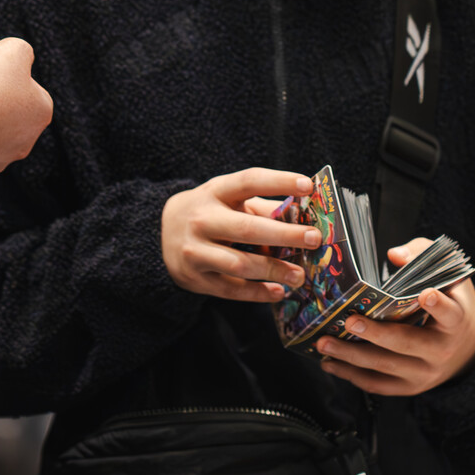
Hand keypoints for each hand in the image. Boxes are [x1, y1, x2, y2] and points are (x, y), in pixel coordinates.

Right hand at [161, 168, 323, 302]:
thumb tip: (303, 218)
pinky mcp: (194, 278)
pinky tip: (278, 292)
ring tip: (299, 275)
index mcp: (214, 192)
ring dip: (273, 270)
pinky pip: (231, 290)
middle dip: (284, 234)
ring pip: (239, 264)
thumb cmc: (209, 213)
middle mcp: (201, 220)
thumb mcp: (228, 200)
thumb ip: (262, 207)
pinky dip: (257, 293)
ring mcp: (195, 251)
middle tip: (314, 239)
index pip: (248, 181)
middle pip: (247, 228)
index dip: (279, 182)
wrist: (160, 233)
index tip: (308, 186)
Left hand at [313, 241, 474, 394]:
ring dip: (351, 356)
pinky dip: (352, 375)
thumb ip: (422, 257)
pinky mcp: (409, 387)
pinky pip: (378, 384)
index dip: (438, 305)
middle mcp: (440, 350)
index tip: (426, 294)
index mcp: (455, 321)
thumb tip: (394, 256)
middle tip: (349, 321)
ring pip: (385, 366)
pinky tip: (330, 363)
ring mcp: (424, 373)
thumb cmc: (450, 302)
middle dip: (376, 334)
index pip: (450, 313)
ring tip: (324, 343)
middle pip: (407, 344)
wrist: (467, 348)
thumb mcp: (447, 275)